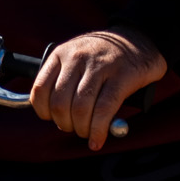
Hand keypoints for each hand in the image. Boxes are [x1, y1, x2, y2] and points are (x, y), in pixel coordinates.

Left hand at [30, 27, 166, 151]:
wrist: (139, 41)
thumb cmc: (103, 57)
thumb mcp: (76, 57)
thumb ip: (63, 80)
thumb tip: (55, 116)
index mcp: (61, 53)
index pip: (40, 89)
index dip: (44, 112)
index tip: (54, 118)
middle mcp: (77, 57)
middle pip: (60, 103)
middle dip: (65, 124)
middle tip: (75, 128)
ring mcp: (100, 66)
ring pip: (81, 109)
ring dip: (82, 129)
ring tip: (88, 133)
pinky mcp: (121, 76)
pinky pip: (104, 109)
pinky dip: (98, 130)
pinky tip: (97, 139)